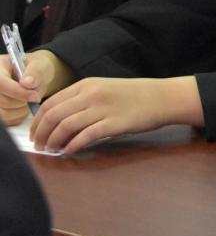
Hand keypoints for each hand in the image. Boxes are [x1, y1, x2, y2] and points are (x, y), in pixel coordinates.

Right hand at [0, 50, 71, 126]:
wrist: (34, 78)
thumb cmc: (36, 69)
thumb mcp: (40, 65)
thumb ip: (35, 72)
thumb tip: (27, 82)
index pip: (2, 83)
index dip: (18, 91)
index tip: (35, 96)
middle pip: (3, 101)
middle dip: (24, 101)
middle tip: (35, 95)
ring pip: (5, 113)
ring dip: (22, 110)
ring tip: (29, 99)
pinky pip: (8, 121)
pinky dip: (20, 116)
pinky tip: (24, 106)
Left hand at [30, 76, 201, 153]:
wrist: (162, 97)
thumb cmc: (134, 96)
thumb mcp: (104, 90)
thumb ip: (82, 101)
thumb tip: (57, 121)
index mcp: (87, 84)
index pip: (51, 103)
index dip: (37, 122)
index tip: (34, 134)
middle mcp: (92, 94)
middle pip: (54, 116)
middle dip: (41, 134)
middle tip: (39, 146)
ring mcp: (103, 108)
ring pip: (66, 126)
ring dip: (54, 141)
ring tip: (52, 150)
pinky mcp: (114, 123)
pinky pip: (86, 136)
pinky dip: (73, 146)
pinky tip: (70, 151)